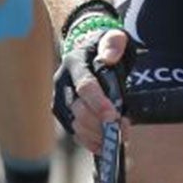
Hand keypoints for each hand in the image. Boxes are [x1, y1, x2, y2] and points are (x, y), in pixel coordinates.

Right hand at [53, 23, 131, 153]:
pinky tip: (104, 146)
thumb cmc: (104, 47)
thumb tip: (109, 58)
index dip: (98, 103)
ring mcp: (60, 100)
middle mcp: (63, 83)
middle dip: (100, 124)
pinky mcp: (63, 114)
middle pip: (79, 110)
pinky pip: (74, 132)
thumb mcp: (113, 37)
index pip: (85, 86)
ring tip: (115, 139)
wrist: (87, 52)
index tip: (114, 116)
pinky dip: (89, 141)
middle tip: (121, 130)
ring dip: (96, 135)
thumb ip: (114, 43)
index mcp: (75, 63)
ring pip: (75, 124)